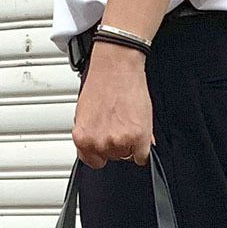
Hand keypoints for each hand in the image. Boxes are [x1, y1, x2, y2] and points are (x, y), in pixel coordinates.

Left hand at [72, 41, 154, 167]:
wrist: (117, 65)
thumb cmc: (102, 82)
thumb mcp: (86, 113)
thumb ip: (93, 134)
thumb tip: (103, 145)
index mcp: (83, 138)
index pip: (93, 161)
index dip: (101, 152)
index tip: (106, 145)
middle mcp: (99, 143)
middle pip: (112, 158)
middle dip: (117, 144)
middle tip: (119, 124)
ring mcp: (119, 143)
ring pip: (128, 156)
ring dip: (131, 144)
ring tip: (128, 121)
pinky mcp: (138, 139)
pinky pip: (142, 157)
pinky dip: (143, 148)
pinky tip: (139, 131)